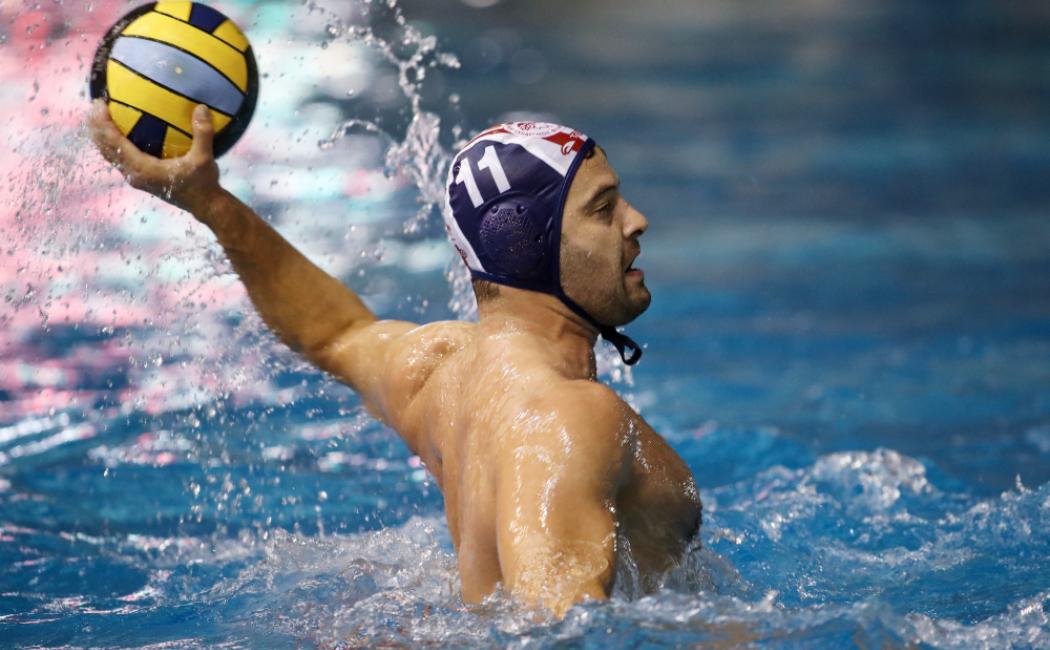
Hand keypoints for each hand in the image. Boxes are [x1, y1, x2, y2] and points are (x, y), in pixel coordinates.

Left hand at [88, 100, 221, 214]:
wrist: (205, 205)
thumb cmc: (203, 183)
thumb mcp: (204, 158)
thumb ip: (202, 133)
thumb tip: (201, 108)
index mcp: (143, 169)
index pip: (115, 143)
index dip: (103, 123)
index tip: (100, 104)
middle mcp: (135, 174)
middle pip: (106, 148)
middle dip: (96, 127)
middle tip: (96, 105)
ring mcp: (136, 177)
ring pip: (110, 154)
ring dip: (102, 136)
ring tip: (100, 116)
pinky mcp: (141, 177)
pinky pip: (119, 157)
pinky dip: (113, 143)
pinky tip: (119, 131)